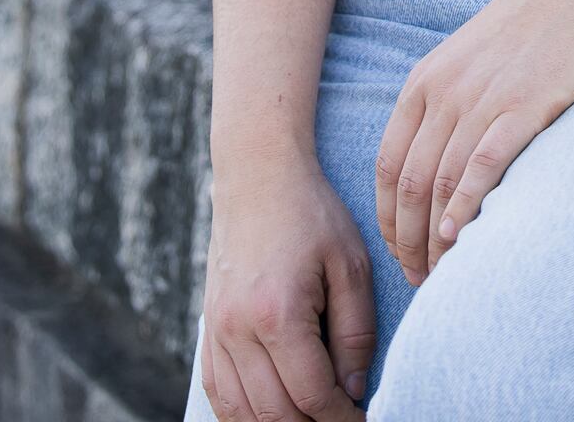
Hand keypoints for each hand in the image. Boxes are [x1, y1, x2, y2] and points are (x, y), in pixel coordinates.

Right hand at [200, 154, 374, 419]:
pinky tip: (271, 415)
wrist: (257, 177)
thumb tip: (354, 390)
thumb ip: (355, 333)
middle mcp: (238, 329)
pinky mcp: (208, 329)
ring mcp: (217, 331)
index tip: (365, 420)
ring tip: (312, 420)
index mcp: (278, 313)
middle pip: (274, 413)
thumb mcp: (351, 265)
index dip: (341, 419)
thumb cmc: (311, 214)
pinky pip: (217, 392)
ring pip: (240, 412)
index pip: (311, 395)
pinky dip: (243, 415)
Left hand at [377, 0, 573, 286]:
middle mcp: (444, 92)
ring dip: (436, 237)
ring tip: (443, 274)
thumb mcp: (473, 58)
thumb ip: (448, 103)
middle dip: (408, 240)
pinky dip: (466, 206)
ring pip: (442, 184)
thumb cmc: (533, 28)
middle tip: (420, 278)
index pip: (388, 166)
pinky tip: (461, 237)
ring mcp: (482, 99)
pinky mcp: (522, 107)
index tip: (400, 252)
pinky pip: (482, 167)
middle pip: (410, 184)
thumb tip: (438, 162)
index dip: (389, 218)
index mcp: (425, 82)